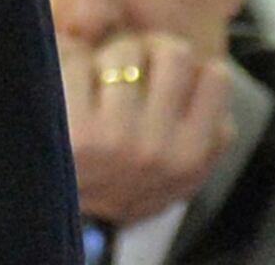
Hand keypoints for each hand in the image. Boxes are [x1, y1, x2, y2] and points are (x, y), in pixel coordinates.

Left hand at [59, 31, 232, 228]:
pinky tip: (66, 88)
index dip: (189, 71)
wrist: (59, 222)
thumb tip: (207, 66)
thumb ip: (201, 122)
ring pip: (127, 52)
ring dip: (105, 58)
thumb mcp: (173, 167)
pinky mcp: (77, 133)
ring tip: (93, 83)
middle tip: (126, 73)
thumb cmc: (118, 182)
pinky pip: (80, 60)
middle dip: (149, 53)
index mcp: (192, 159)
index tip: (164, 80)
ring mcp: (120, 142)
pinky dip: (69, 63)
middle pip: (176, 55)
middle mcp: (162, 153)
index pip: (216, 78)